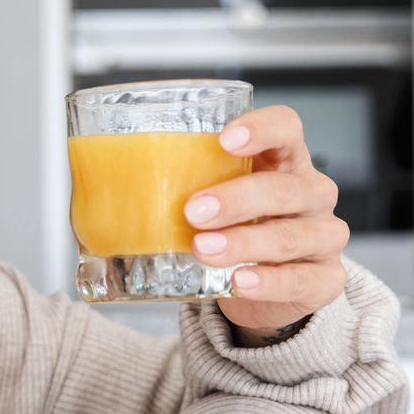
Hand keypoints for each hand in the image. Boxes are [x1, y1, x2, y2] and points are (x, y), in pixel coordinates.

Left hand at [182, 106, 349, 342]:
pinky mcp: (325, 279)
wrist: (258, 286)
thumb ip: (168, 181)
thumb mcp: (206, 196)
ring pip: (290, 235)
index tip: (223, 140)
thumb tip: (88, 172)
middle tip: (193, 210)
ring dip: (243, 241)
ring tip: (203, 250)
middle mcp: (310, 193)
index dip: (261, 128)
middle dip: (238, 198)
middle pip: (285, 187)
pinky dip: (267, 281)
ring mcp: (323, 236)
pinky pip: (300, 279)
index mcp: (282, 160)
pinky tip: (238, 281)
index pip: (287, 127)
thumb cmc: (227, 228)